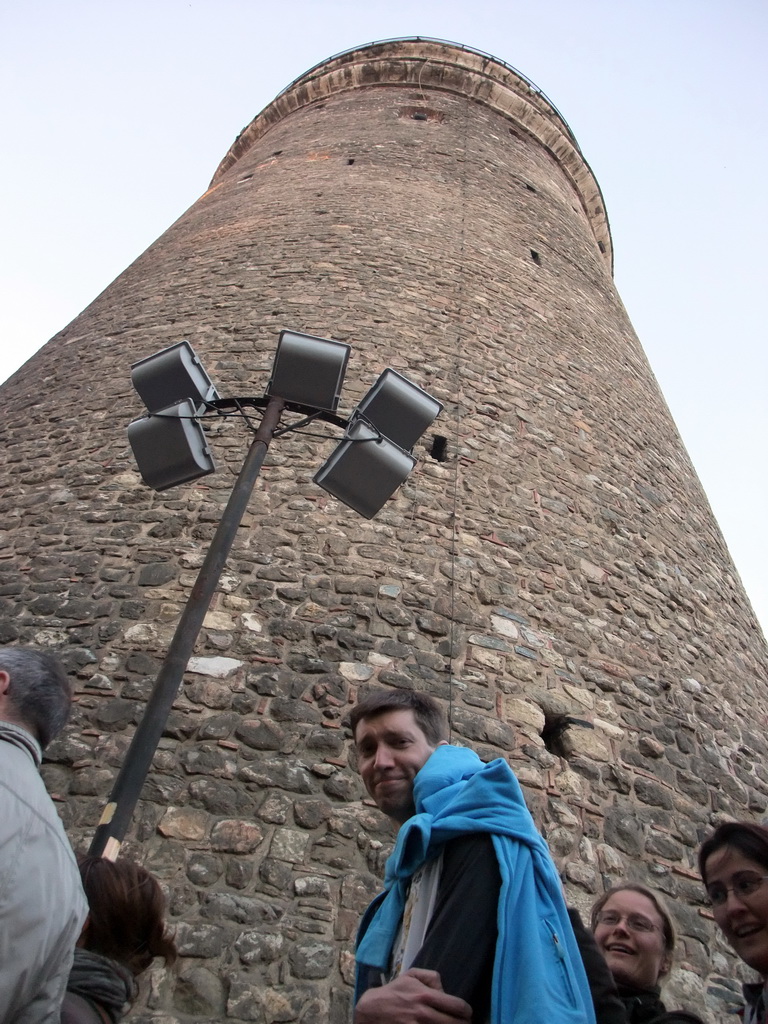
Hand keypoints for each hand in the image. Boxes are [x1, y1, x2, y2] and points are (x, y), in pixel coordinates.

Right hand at [354, 968, 472, 1023]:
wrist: (371, 1010)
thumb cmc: (394, 992)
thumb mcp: (411, 975)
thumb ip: (432, 978)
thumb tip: (445, 991)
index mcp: (426, 995)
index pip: (457, 1006)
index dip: (467, 1011)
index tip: (467, 1013)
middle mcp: (423, 1013)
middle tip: (464, 1023)